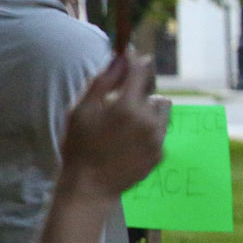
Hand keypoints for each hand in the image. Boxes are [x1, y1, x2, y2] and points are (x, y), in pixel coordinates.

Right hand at [58, 54, 167, 199]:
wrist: (90, 186)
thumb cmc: (80, 145)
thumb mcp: (81, 110)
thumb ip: (103, 82)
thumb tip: (120, 58)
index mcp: (128, 107)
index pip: (140, 73)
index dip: (137, 62)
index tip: (133, 56)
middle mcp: (149, 121)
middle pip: (155, 94)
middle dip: (141, 95)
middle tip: (123, 103)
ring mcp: (158, 139)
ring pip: (163, 112)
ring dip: (150, 112)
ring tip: (128, 124)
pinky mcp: (161, 154)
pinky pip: (161, 132)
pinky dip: (150, 131)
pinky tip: (130, 142)